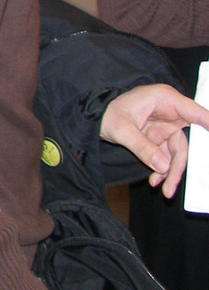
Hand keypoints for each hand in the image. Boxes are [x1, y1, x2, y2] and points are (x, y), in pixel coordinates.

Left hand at [99, 83, 203, 197]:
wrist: (94, 118)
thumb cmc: (106, 115)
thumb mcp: (121, 130)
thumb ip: (142, 147)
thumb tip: (163, 166)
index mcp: (164, 99)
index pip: (194, 112)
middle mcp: (170, 111)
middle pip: (186, 139)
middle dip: (181, 164)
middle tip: (173, 184)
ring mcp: (167, 126)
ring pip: (179, 151)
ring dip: (172, 172)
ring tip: (165, 190)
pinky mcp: (161, 137)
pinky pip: (169, 156)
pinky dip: (164, 170)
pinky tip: (155, 180)